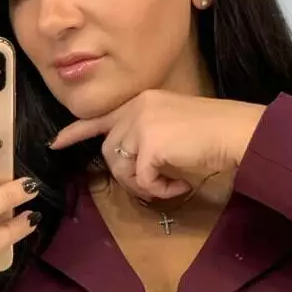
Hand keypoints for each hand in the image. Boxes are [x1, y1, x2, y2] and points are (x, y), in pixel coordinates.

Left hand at [48, 90, 265, 199]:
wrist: (236, 132)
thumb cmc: (214, 133)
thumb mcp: (173, 127)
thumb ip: (147, 136)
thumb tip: (132, 164)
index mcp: (142, 101)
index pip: (100, 118)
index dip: (76, 132)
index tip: (55, 144)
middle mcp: (137, 107)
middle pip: (110, 152)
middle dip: (127, 177)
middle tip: (154, 185)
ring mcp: (141, 124)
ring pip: (121, 167)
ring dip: (142, 185)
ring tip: (168, 186)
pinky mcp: (150, 144)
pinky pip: (141, 180)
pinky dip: (157, 191)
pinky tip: (178, 186)